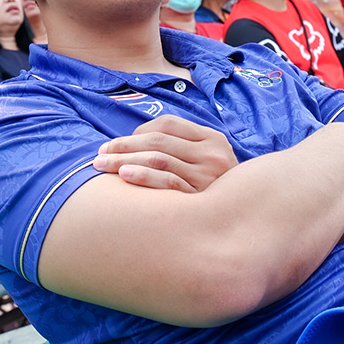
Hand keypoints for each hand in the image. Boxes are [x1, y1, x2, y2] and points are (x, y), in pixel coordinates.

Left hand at [93, 114, 238, 191]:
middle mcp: (212, 154)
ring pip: (158, 159)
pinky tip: (124, 176)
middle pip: (158, 140)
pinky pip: (166, 182)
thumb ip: (183, 148)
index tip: (115, 144)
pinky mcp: (201, 197)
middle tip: (99, 155)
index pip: (168, 124)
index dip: (137, 132)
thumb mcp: (209, 161)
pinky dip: (142, 176)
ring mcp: (208, 175)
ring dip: (124, 160)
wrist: (244, 219)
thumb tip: (136, 141)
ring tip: (102, 165)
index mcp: (212, 138)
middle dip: (123, 146)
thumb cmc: (216, 189)